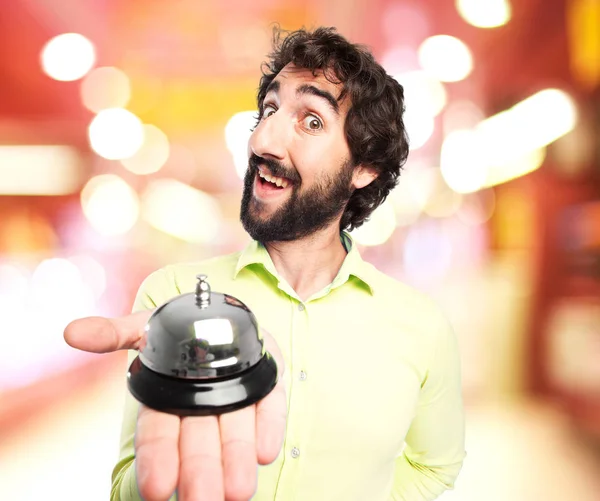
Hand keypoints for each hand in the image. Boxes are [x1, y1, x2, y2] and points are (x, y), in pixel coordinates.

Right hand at [64, 311, 286, 500]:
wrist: (222, 318)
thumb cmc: (176, 330)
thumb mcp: (143, 327)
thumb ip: (113, 333)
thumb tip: (70, 332)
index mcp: (166, 397)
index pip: (158, 433)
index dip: (157, 458)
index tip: (157, 488)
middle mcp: (200, 405)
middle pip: (198, 443)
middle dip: (200, 471)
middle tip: (203, 499)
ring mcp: (236, 397)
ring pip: (234, 433)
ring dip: (236, 460)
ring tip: (239, 490)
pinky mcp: (266, 387)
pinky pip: (270, 407)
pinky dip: (269, 427)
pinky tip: (268, 450)